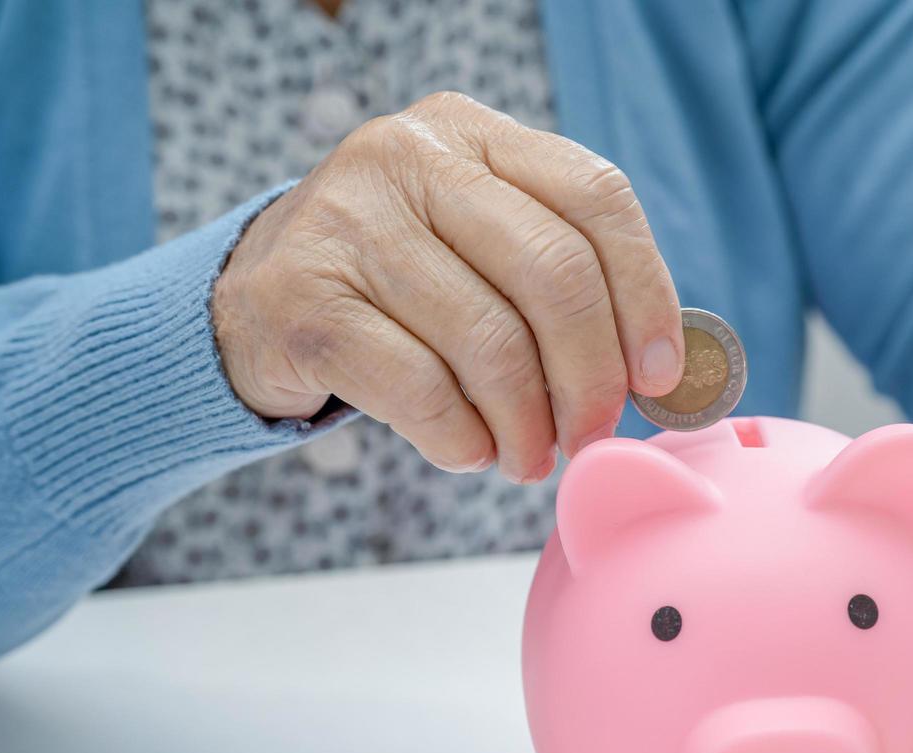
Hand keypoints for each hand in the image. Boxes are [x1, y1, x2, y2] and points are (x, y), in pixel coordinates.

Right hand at [212, 91, 683, 481]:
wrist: (251, 304)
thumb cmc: (397, 288)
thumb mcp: (478, 248)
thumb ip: (562, 283)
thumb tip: (661, 374)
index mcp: (473, 134)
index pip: (596, 197)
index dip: (646, 294)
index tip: (661, 376)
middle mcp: (409, 158)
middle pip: (553, 272)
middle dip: (591, 377)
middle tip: (593, 435)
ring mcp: (347, 222)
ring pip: (490, 343)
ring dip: (528, 426)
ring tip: (529, 458)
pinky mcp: (302, 301)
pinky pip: (422, 391)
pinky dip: (463, 441)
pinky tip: (469, 450)